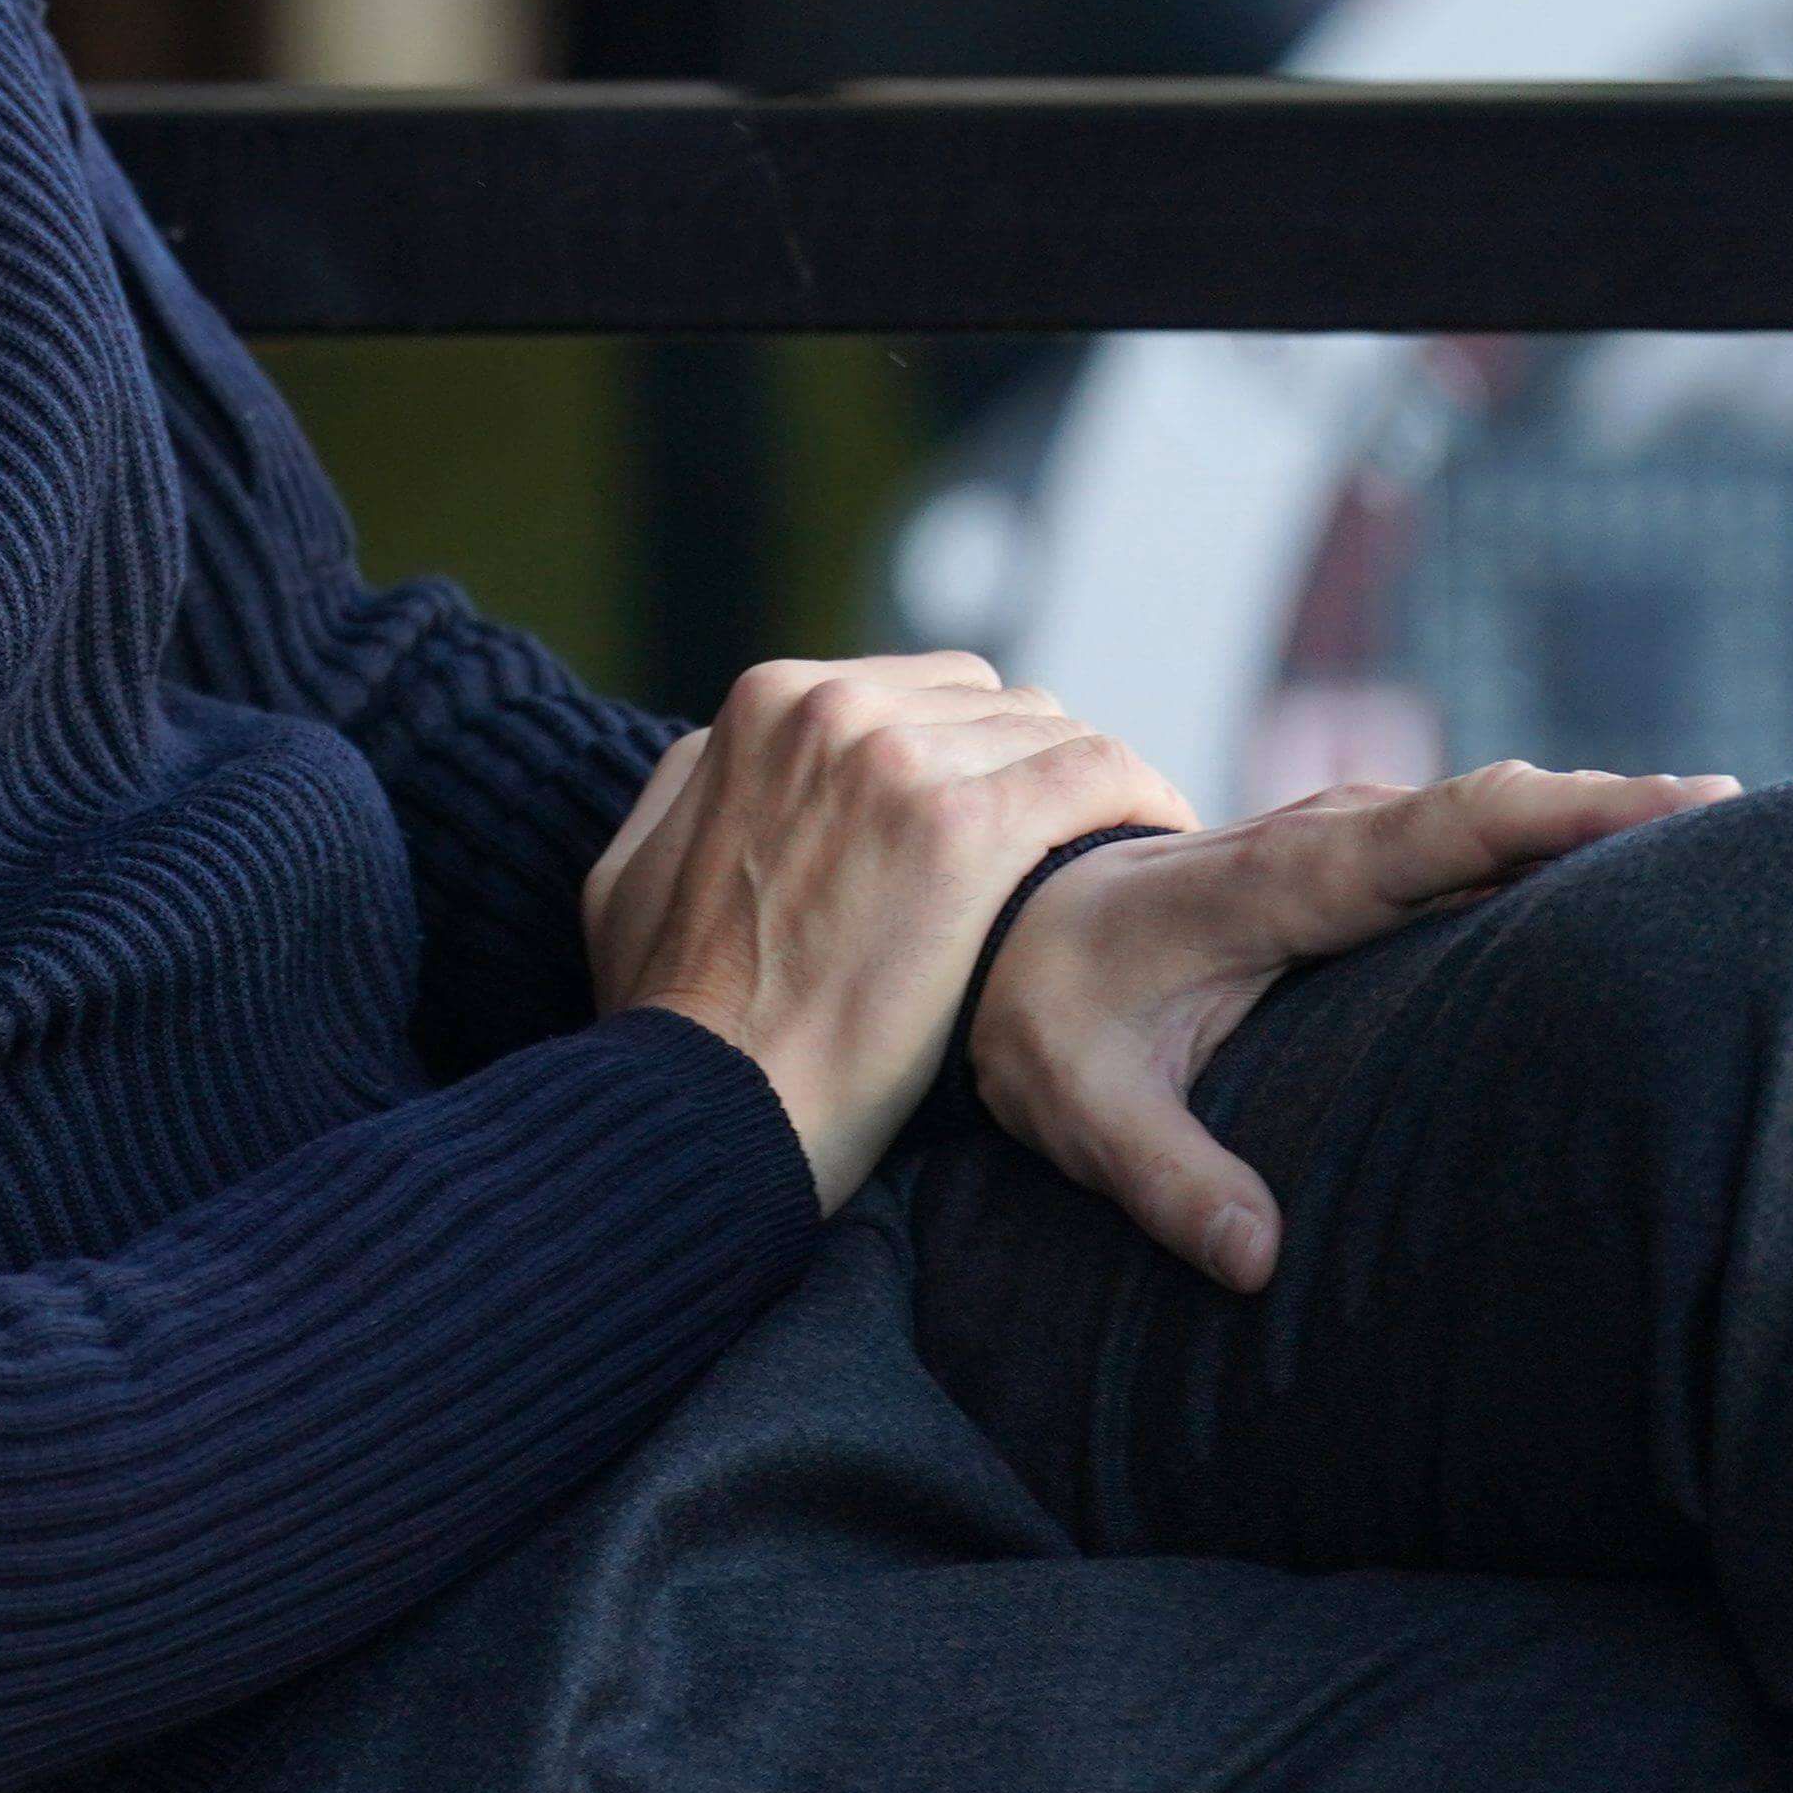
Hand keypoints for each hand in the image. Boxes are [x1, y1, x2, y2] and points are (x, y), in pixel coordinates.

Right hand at [587, 655, 1193, 1210]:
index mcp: (764, 702)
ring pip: (1052, 734)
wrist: (709, 1100)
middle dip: (1034, 774)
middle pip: (995, 704)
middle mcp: (831, 706)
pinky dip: (1142, 802)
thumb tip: (727, 755)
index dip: (977, 761)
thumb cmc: (670, 1012)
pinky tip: (1161, 847)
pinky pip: (1096, 775)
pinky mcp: (962, 827)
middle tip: (1068, 854)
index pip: (923, 692)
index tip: (1010, 824)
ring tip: (1118, 864)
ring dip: (1091, 796)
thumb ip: (691, 787)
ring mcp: (897, 759)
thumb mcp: (630, 868)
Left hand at [970, 760, 1743, 1292]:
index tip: (1676, 801)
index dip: (1557, 814)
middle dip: (1620, 811)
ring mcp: (1347, 849)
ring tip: (1742, 842)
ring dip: (1602, 823)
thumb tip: (1260, 1265)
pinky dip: (1557, 846)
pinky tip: (1650, 874)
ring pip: (1492, 822)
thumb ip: (1163, 1177)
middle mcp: (1324, 844)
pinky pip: (1471, 846)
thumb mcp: (1076, 1105)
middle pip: (1495, 812)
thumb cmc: (1042, 1013)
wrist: (1003, 927)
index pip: (1434, 832)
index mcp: (1272, 882)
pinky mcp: (1360, 871)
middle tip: (1760, 824)